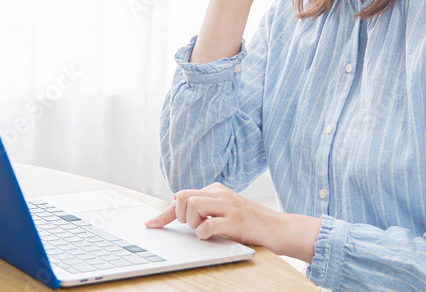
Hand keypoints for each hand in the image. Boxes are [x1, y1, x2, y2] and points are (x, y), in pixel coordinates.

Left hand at [143, 182, 271, 244]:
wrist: (275, 228)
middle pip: (183, 197)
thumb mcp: (224, 209)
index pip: (182, 196)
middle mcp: (220, 193)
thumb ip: (204, 206)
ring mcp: (228, 206)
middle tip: (194, 225)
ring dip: (193, 223)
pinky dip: (203, 234)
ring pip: (192, 206)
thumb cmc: (247, 221)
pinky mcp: (234, 221)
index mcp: (216, 189)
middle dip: (181, 215)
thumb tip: (175, 206)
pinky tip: (212, 235)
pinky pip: (206, 226)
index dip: (164, 213)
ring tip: (205, 229)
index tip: (150, 224)